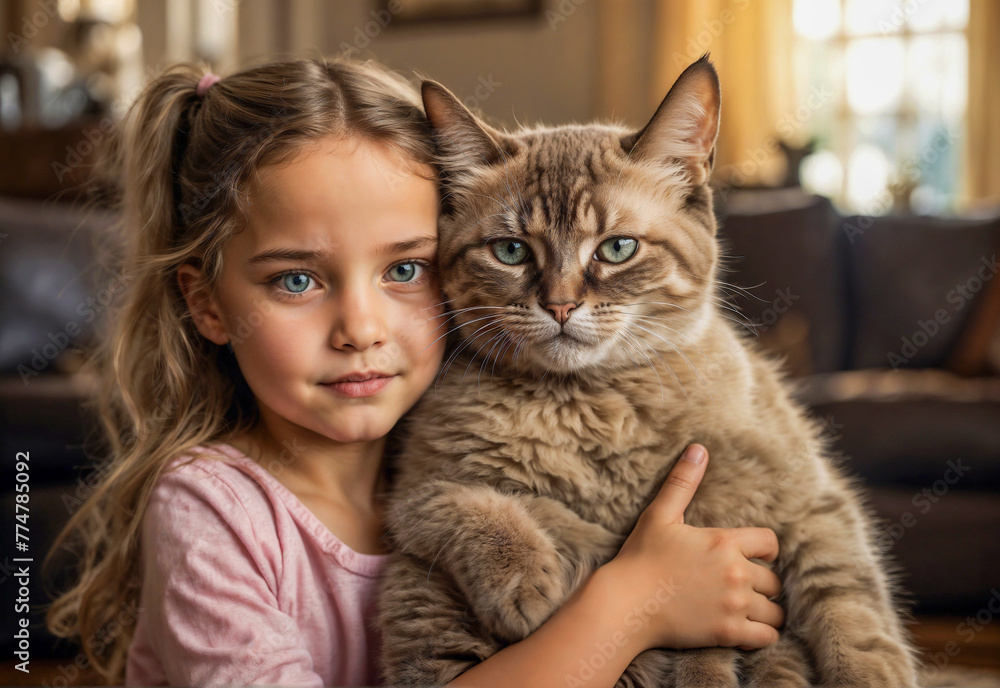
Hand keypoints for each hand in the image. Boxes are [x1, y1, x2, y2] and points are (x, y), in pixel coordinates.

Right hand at [597, 444, 784, 651]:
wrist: (625, 603)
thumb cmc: (640, 558)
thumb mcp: (660, 515)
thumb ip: (683, 483)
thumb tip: (698, 448)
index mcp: (724, 542)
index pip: (770, 543)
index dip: (765, 550)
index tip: (754, 557)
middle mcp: (736, 573)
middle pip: (773, 580)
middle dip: (762, 583)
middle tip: (745, 587)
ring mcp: (733, 604)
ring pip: (774, 612)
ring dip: (765, 611)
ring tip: (750, 610)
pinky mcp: (728, 632)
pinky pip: (766, 637)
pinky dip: (762, 635)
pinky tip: (749, 630)